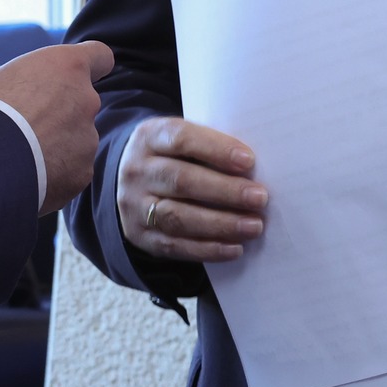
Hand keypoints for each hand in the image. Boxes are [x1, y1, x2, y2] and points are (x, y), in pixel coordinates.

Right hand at [0, 42, 113, 213]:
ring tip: (21, 157)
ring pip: (77, 140)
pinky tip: (27, 177)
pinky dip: (54, 174)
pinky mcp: (82, 173)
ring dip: (57, 146)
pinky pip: (71, 171)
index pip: (100, 56)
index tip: (76, 76)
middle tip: (26, 127)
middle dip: (60, 113)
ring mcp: (88, 138)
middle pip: (82, 103)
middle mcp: (86, 99)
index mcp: (66, 66)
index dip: (91, 65)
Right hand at [117, 117, 267, 262]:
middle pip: (181, 181)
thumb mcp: (180, 140)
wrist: (127, 182)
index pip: (181, 139)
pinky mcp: (141, 237)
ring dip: (221, 224)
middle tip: (259, 198)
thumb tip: (252, 169)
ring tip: (253, 226)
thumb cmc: (171, 157)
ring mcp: (135, 206)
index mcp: (149, 137)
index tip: (249, 161)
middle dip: (225, 191)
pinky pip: (175, 246)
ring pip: (178, 217)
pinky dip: (208, 249)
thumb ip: (208, 147)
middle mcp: (138, 171)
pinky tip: (236, 248)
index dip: (216, 149)